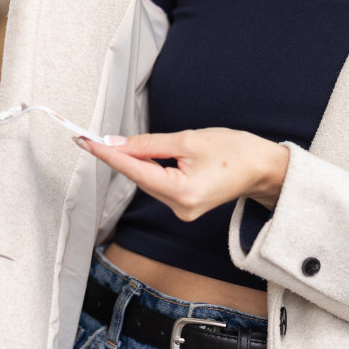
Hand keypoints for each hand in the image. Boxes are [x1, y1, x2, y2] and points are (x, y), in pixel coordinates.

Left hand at [76, 128, 290, 221]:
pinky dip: (149, 169)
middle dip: (119, 156)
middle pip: (139, 178)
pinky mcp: (185, 206)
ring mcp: (182, 210)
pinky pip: (158, 185)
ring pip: (147, 182)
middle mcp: (179, 207)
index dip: (107, 155)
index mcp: (182, 192)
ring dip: (135, 162)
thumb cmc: (234, 150)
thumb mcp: (189, 140)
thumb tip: (117, 144)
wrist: (264, 168)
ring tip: (124, 143)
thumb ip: (149, 144)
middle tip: (93, 137)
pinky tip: (144, 156)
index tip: (84, 142)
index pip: (134, 171)